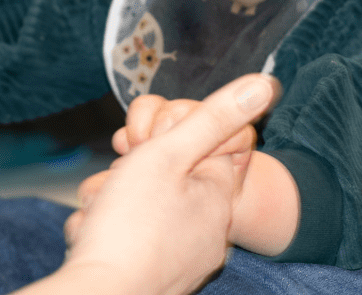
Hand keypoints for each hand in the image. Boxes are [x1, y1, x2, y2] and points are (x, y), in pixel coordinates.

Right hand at [58, 75, 278, 294]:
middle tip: (121, 177)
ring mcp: (182, 259)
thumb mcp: (168, 154)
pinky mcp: (155, 277)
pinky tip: (97, 237)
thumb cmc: (129, 227)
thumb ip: (213, 117)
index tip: (149, 142)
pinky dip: (108, 232)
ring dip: (115, 199)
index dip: (174, 135)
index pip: (214, 144)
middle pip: (173, 175)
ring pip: (144, 206)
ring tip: (104, 211)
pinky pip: (130, 239)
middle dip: (137, 169)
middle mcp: (209, 232)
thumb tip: (264, 85)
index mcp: (219, 197)